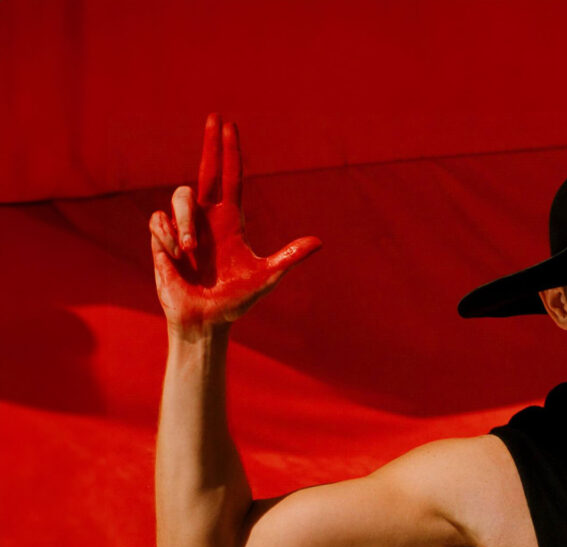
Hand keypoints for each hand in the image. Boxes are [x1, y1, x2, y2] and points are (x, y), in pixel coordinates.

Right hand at [149, 114, 321, 336]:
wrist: (206, 321)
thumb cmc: (236, 300)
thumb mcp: (266, 276)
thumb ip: (289, 257)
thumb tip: (319, 242)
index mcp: (231, 220)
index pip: (231, 178)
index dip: (231, 152)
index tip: (229, 126)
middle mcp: (207, 217)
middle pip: (207, 169)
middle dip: (211, 143)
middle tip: (214, 116)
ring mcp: (184, 226)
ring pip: (179, 197)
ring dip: (186, 223)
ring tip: (192, 252)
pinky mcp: (162, 239)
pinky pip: (159, 222)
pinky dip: (170, 239)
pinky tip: (177, 259)